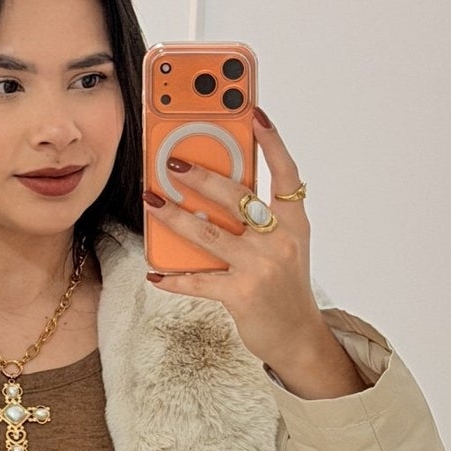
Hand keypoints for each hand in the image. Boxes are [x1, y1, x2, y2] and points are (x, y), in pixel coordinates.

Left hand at [142, 111, 330, 374]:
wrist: (299, 338)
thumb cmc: (285, 287)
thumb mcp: (284, 246)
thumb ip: (260, 219)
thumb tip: (216, 190)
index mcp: (294, 222)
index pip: (286, 173)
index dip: (272, 141)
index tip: (255, 112)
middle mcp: (280, 241)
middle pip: (237, 197)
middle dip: (201, 176)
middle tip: (171, 162)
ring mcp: (260, 267)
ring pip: (209, 234)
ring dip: (175, 216)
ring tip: (152, 200)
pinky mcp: (242, 295)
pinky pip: (199, 281)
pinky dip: (174, 279)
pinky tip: (156, 274)